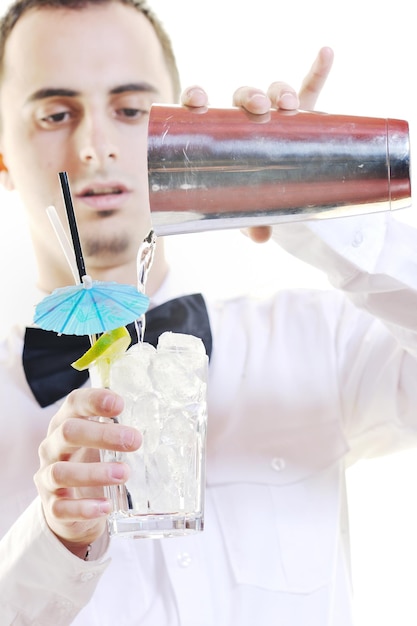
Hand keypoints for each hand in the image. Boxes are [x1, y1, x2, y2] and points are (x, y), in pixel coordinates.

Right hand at [34, 387, 140, 557]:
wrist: (68, 505)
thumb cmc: (89, 461)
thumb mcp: (101, 440)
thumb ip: (120, 428)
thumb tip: (162, 420)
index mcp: (66, 422)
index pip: (75, 402)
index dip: (94, 400)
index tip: (120, 404)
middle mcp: (52, 447)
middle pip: (68, 432)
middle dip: (102, 435)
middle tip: (134, 440)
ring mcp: (47, 477)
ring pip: (61, 472)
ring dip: (95, 473)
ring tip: (124, 474)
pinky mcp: (52, 507)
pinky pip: (62, 508)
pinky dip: (84, 508)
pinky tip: (106, 507)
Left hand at [181, 46, 333, 243]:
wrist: (279, 191)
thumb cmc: (252, 196)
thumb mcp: (246, 211)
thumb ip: (248, 222)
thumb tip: (261, 237)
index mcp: (220, 133)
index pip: (202, 106)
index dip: (197, 96)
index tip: (197, 101)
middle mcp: (246, 118)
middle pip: (243, 95)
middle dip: (249, 95)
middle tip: (258, 109)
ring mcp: (275, 114)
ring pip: (274, 91)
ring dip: (279, 90)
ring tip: (287, 104)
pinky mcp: (303, 115)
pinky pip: (311, 88)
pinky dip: (318, 70)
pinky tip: (325, 53)